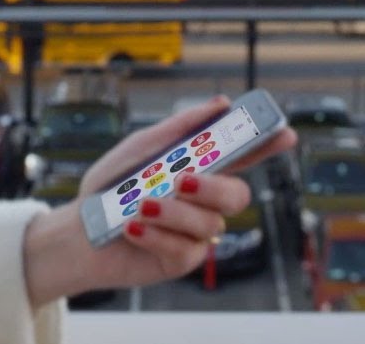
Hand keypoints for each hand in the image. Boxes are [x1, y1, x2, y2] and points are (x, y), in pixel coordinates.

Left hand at [22, 96, 296, 304]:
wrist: (79, 230)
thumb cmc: (110, 186)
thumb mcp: (141, 148)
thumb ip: (180, 128)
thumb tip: (220, 104)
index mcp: (201, 170)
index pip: (243, 156)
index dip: (268, 146)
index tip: (285, 133)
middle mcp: (205, 203)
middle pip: (238, 196)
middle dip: (213, 187)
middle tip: (181, 180)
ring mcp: (196, 234)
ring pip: (210, 223)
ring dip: (172, 212)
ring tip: (139, 206)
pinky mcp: (181, 261)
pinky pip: (185, 249)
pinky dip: (155, 235)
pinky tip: (133, 228)